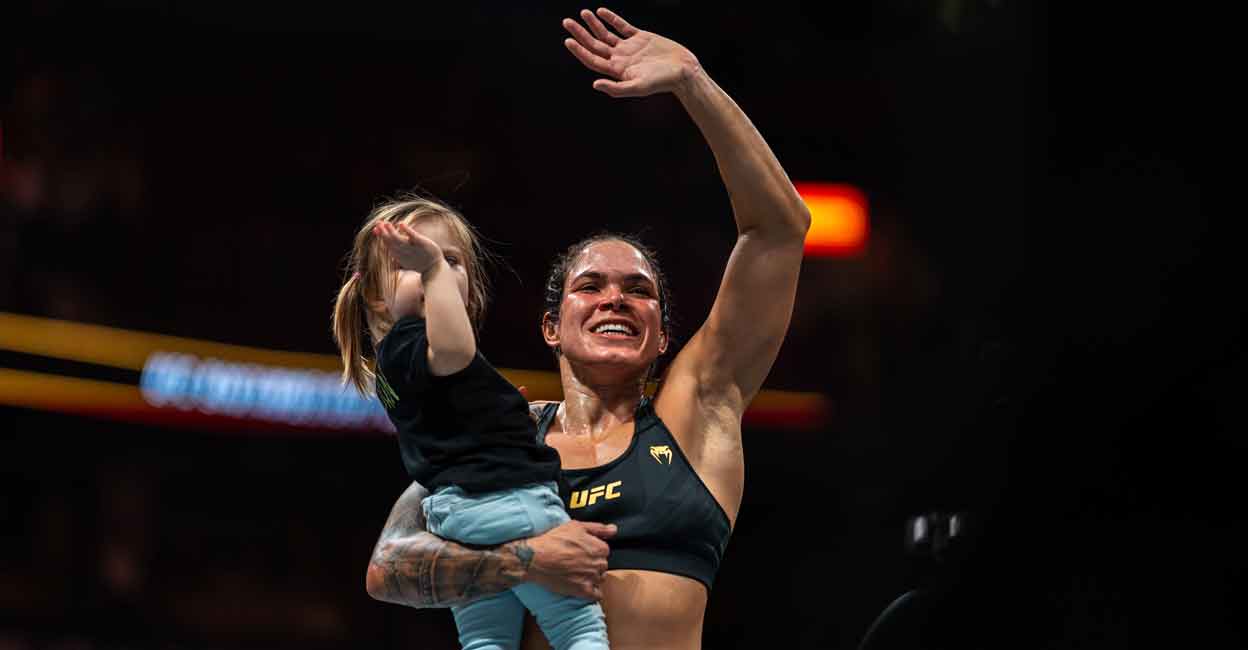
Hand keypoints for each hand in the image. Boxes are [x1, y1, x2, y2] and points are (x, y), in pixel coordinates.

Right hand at [374, 221, 442, 273]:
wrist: (434, 269)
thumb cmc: (420, 262)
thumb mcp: (406, 259)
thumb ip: (397, 254)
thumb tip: (389, 253)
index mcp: (399, 254)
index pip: (388, 244)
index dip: (381, 236)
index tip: (375, 229)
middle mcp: (404, 251)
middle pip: (391, 241)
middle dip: (383, 232)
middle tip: (377, 223)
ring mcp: (412, 248)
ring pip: (399, 240)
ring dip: (392, 231)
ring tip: (386, 224)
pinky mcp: (421, 244)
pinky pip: (413, 236)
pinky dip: (407, 230)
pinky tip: (401, 224)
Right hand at [515, 520, 616, 600]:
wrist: (536, 558)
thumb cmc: (554, 540)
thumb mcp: (576, 526)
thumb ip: (598, 528)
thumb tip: (614, 530)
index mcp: (600, 547)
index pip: (604, 551)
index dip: (592, 551)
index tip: (582, 552)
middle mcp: (599, 563)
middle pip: (602, 565)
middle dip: (593, 564)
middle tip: (577, 562)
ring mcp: (592, 578)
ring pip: (599, 579)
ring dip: (591, 577)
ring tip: (577, 574)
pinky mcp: (583, 591)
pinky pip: (596, 594)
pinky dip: (591, 592)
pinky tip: (581, 587)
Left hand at [562, 7, 699, 97]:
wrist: (683, 71)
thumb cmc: (662, 82)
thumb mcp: (638, 87)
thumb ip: (616, 88)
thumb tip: (595, 84)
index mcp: (617, 71)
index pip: (592, 59)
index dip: (579, 50)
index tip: (568, 40)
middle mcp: (620, 59)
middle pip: (595, 45)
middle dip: (580, 33)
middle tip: (566, 22)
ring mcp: (629, 47)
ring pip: (606, 34)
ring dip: (594, 24)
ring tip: (583, 13)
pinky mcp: (640, 38)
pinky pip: (622, 26)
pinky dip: (611, 19)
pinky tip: (601, 12)